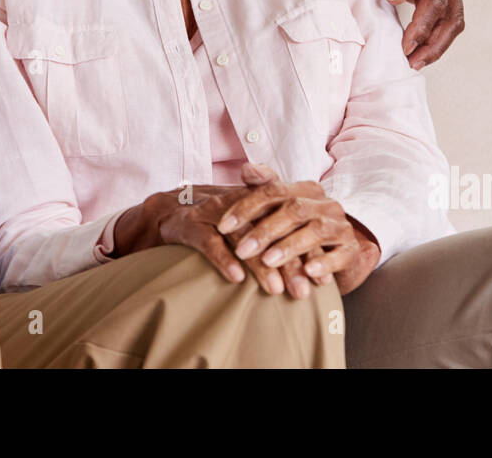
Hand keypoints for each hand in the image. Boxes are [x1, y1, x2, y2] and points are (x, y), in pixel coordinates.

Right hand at [118, 177, 298, 294]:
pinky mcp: (191, 225)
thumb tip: (313, 264)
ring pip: (243, 238)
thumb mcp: (250, 222)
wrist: (169, 210)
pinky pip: (209, 242)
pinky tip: (237, 278)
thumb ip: (278, 235)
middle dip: (289, 263)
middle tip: (303, 291)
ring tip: (276, 289)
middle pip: (270, 231)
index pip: (288, 225)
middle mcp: (238, 204)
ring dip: (260, 265)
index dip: (306, 251)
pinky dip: (224, 259)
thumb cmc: (218, 222)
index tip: (321, 279)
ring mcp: (214, 213)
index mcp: (257, 201)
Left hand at [218, 164, 380, 295]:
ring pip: (316, 231)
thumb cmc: (299, 229)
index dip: (246, 207)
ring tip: (267, 261)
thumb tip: (246, 168)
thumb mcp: (280, 209)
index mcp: (306, 189)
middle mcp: (326, 203)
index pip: (273, 191)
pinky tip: (308, 272)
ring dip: (290, 246)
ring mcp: (341, 226)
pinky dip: (325, 263)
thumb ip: (263, 187)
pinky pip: (340, 254)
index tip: (221, 227)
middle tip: (241, 250)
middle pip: (294, 210)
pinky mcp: (352, 250)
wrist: (338, 251)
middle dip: (265, 231)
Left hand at [350, 0, 464, 69]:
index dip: (423, 26)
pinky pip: (442, 20)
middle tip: (411, 62)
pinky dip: (431, 38)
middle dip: (434, 43)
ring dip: (436, 45)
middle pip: (452, 15)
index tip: (406, 45)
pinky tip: (415, 51)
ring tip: (413, 62)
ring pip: (452, 22)